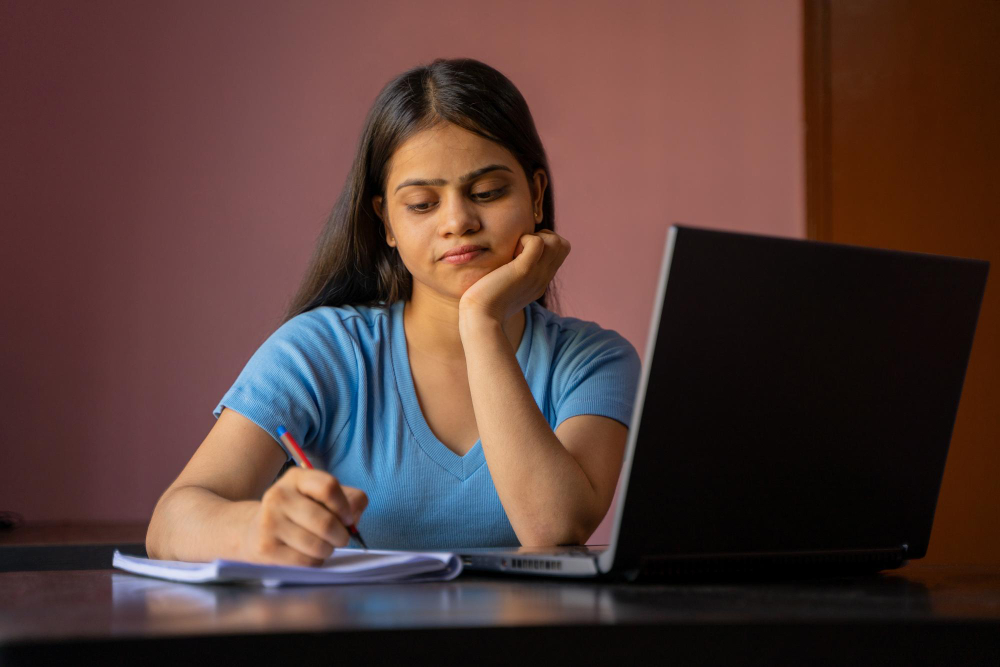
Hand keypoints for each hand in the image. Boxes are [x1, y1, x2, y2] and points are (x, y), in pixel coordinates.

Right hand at [240, 467, 367, 565]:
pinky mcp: (266, 547)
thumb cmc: (300, 514)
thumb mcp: (322, 497)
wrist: (255, 531)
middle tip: (340, 539)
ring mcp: (269, 521)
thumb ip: (349, 500)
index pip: (328, 487)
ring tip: (324, 547)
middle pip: (326, 521)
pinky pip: (305, 561)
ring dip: (328, 550)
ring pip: (317, 545)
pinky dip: (315, 562)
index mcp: (296, 478)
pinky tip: (309, 555)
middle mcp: (279, 495)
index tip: (348, 519)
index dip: (345, 507)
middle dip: (341, 536)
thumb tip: (354, 516)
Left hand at [459, 230, 570, 324]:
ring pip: (556, 241)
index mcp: (541, 281)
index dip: (546, 242)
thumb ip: (514, 275)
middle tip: (521, 247)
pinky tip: (510, 252)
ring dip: (536, 236)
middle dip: (544, 236)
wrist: (481, 318)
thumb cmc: (486, 303)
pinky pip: (537, 242)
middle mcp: (543, 277)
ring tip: (516, 250)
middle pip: (563, 244)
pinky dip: (524, 239)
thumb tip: (509, 260)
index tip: (524, 249)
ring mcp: (536, 274)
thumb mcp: (507, 287)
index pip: (560, 252)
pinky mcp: (524, 270)